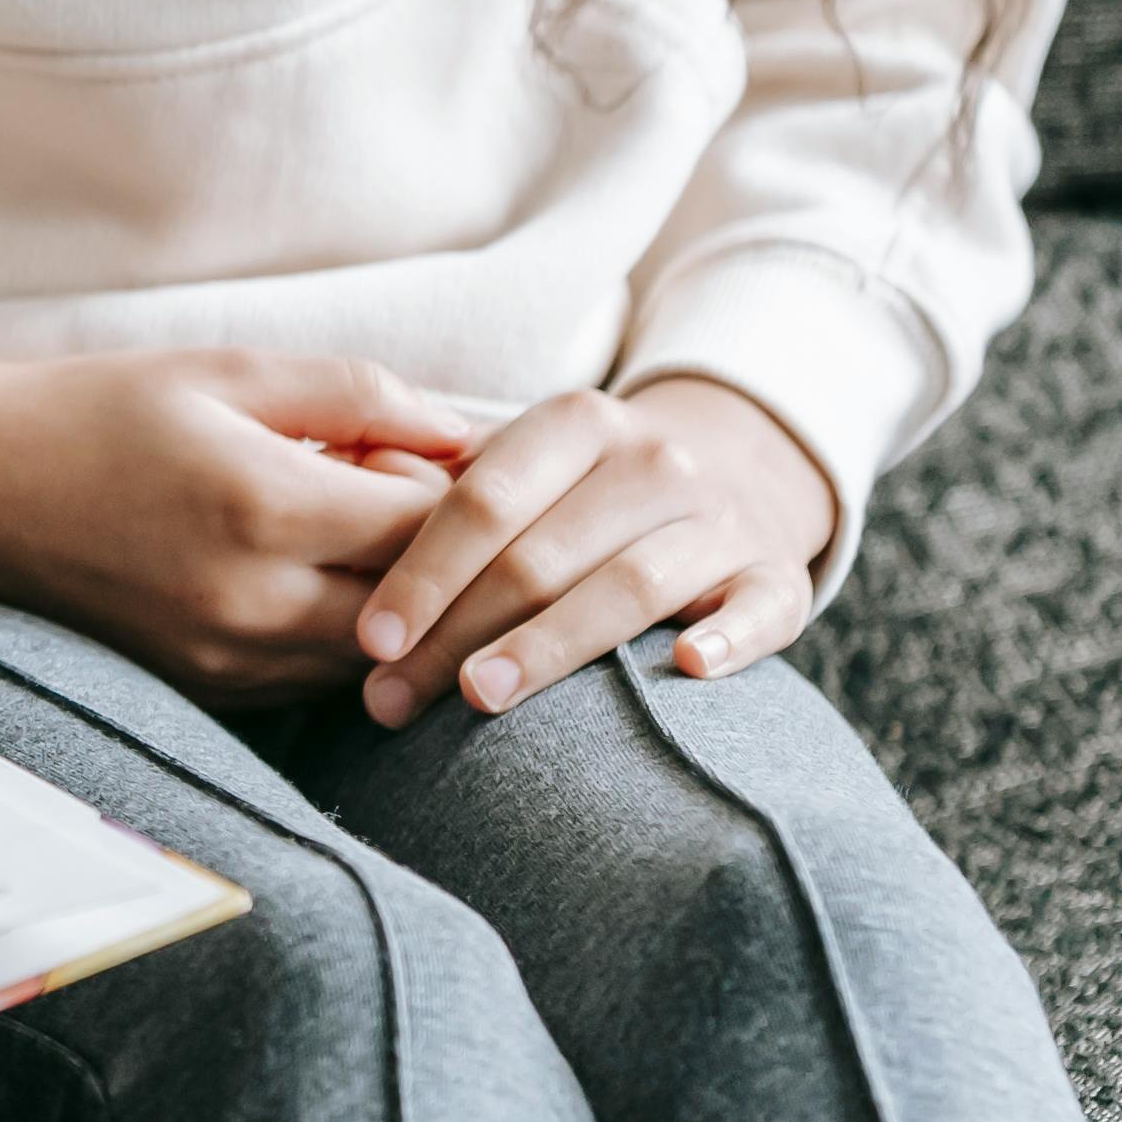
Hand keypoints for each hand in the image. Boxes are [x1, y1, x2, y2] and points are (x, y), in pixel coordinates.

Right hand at [0, 342, 475, 702]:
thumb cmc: (99, 413)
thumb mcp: (228, 372)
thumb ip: (358, 395)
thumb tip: (466, 431)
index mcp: (266, 506)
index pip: (437, 529)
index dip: (476, 496)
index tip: (476, 462)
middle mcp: (254, 601)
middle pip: (426, 613)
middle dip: (456, 565)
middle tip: (445, 511)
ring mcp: (230, 659)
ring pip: (382, 660)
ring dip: (406, 609)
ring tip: (376, 540)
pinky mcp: (210, 691)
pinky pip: (321, 680)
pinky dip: (349, 638)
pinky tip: (326, 579)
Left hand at [355, 376, 839, 726]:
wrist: (735, 471)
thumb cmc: (583, 488)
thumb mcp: (520, 460)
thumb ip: (438, 481)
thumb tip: (343, 505)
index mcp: (577, 423)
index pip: (483, 499)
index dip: (421, 571)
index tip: (369, 637)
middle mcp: (653, 462)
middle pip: (541, 556)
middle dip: (456, 632)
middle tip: (392, 698)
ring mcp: (719, 520)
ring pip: (629, 586)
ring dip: (551, 646)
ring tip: (480, 697)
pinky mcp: (777, 576)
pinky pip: (762, 609)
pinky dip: (727, 637)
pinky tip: (683, 667)